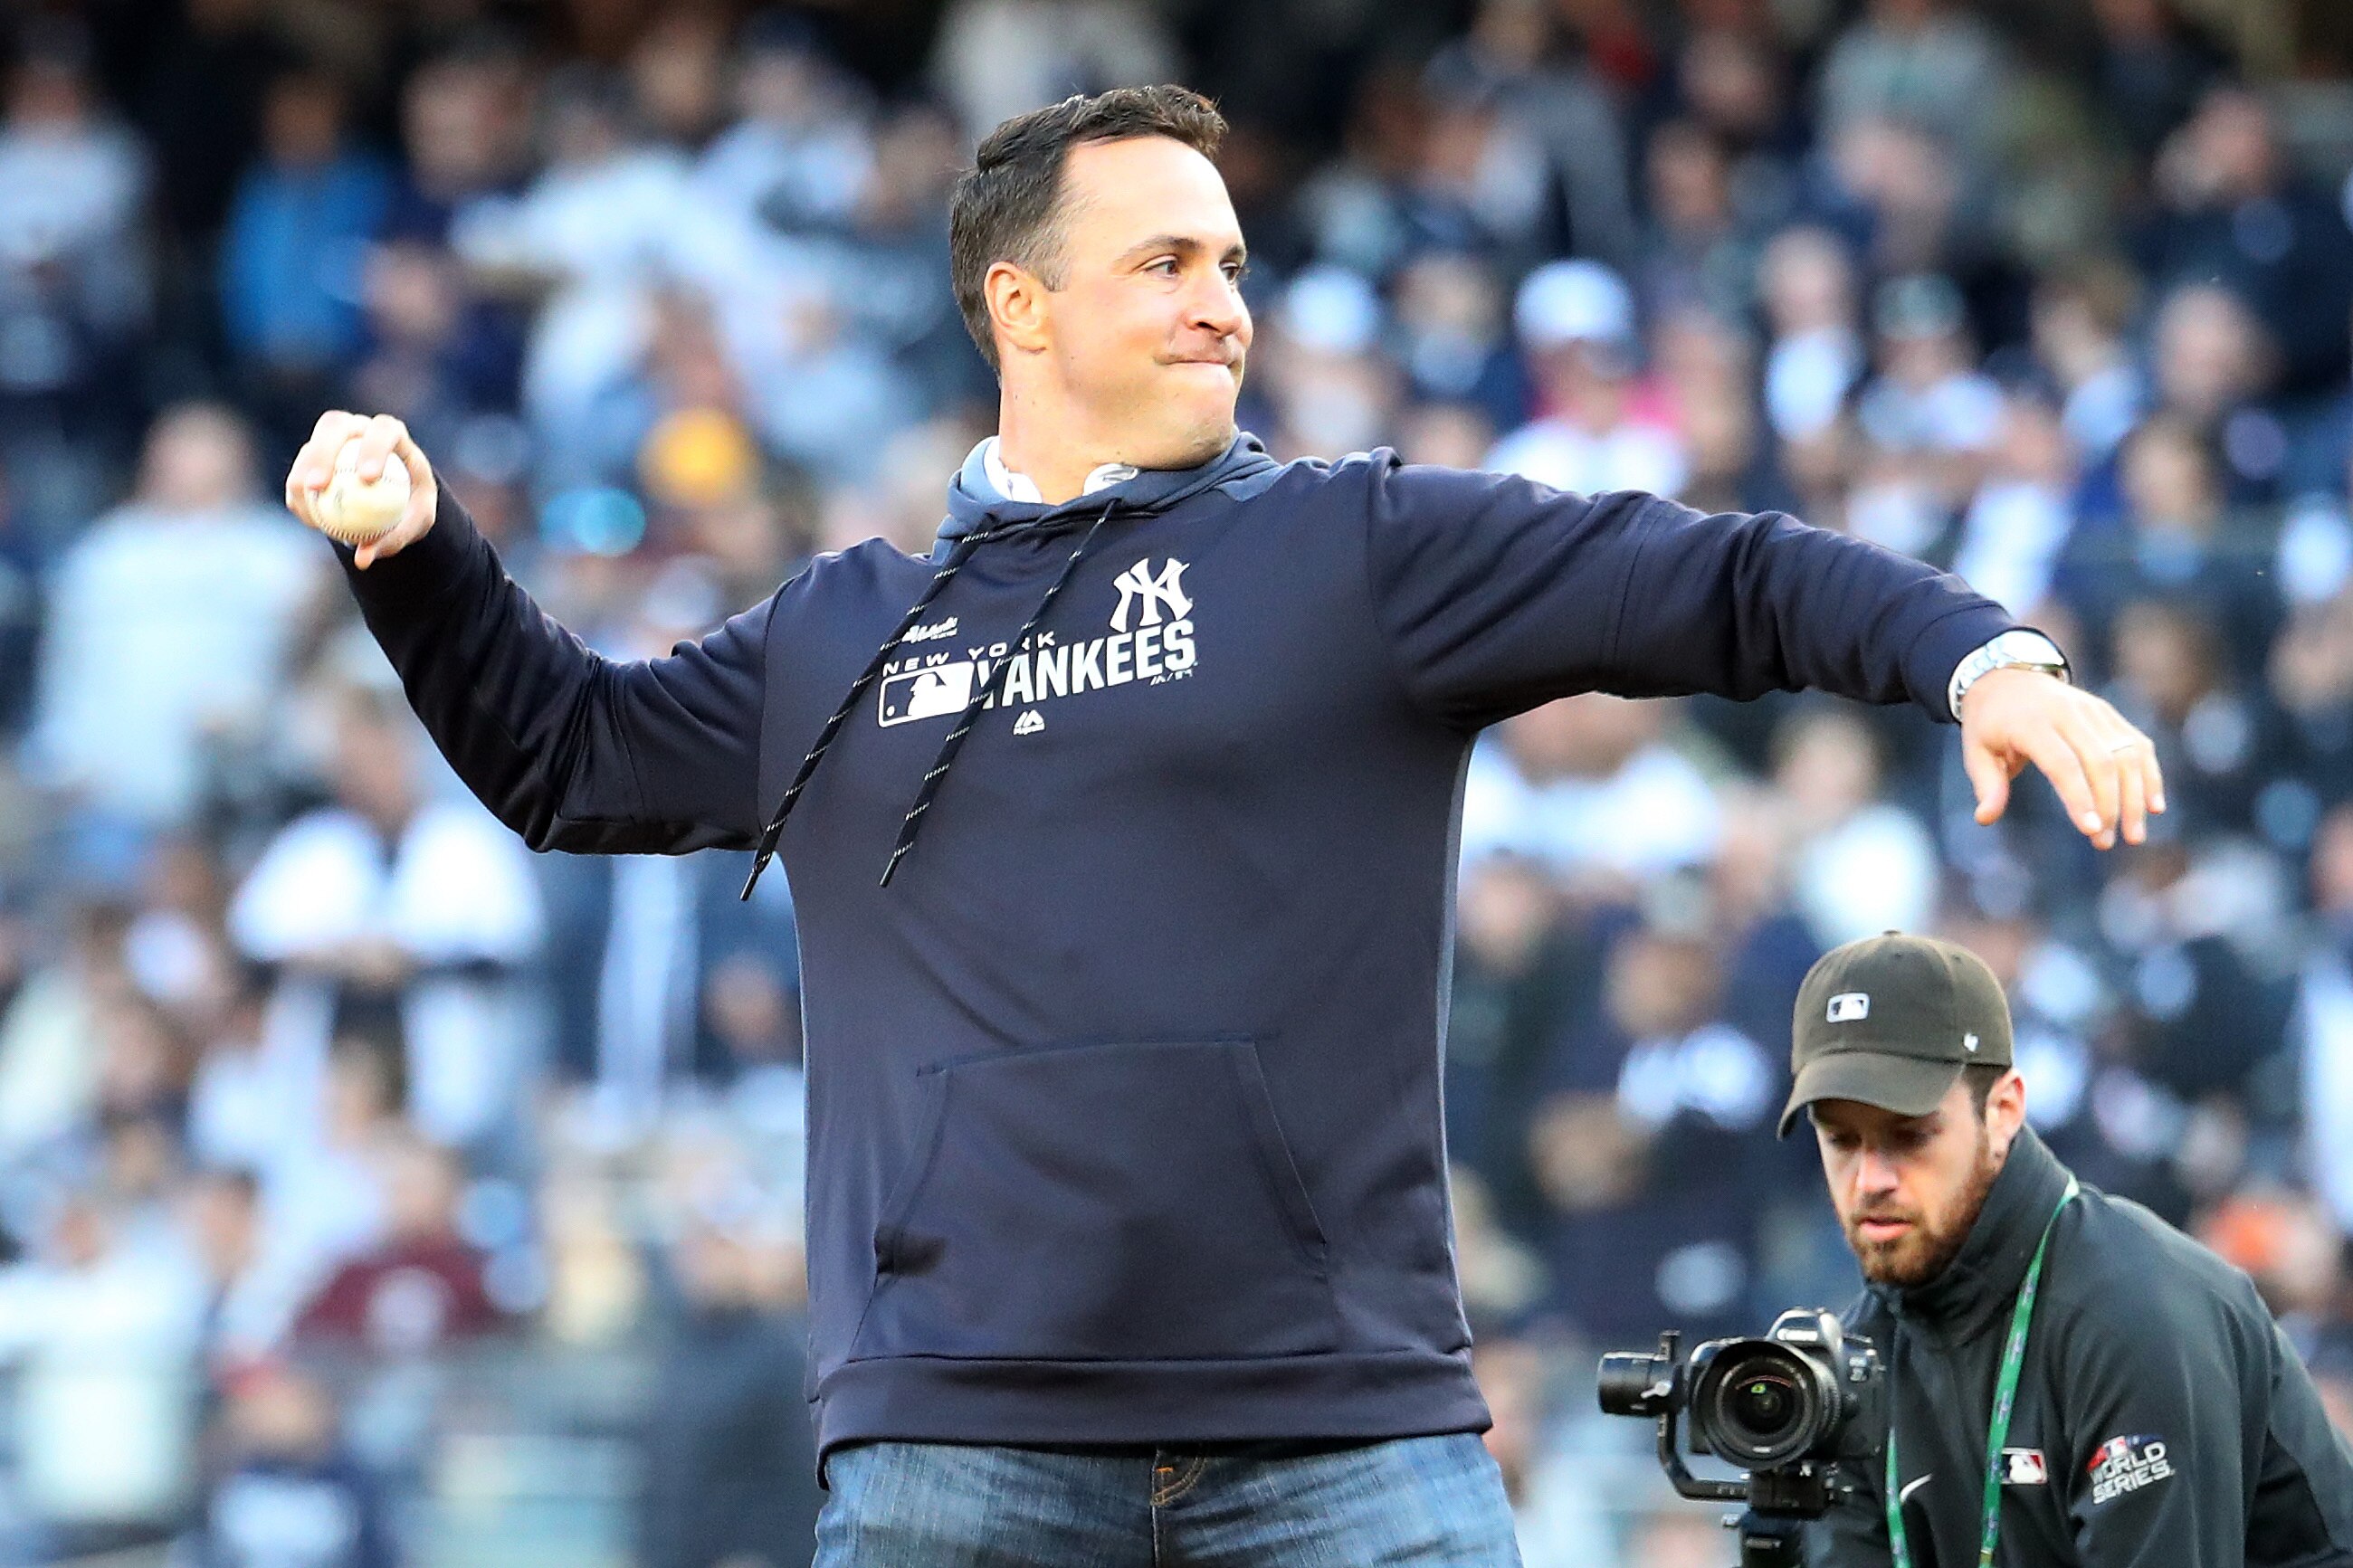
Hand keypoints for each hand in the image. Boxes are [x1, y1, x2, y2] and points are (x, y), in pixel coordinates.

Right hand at [284, 411, 438, 568]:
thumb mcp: (416, 523)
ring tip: (310, 514)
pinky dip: (300, 498)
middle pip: (334, 426)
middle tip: (317, 487)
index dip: (374, 447)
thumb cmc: (411, 506)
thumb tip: (363, 558)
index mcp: (391, 434)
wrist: (394, 498)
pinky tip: (310, 521)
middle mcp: (358, 429)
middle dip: (321, 453)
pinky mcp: (312, 459)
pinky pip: (299, 476)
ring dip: (301, 479)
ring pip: (308, 450)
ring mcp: (332, 441)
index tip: (368, 478)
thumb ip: (395, 537)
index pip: (383, 430)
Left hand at [1959, 667, 2164, 849]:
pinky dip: (2150, 775)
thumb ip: (1987, 785)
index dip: (2079, 797)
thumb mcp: (1976, 750)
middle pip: (2100, 761)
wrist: (2006, 676)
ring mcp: (2092, 710)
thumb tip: (1985, 818)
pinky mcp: (2108, 713)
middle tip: (2105, 843)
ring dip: (2135, 797)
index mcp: (2031, 722)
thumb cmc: (1990, 724)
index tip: (2091, 830)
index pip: (2062, 763)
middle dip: (2109, 805)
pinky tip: (2154, 807)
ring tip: (2132, 836)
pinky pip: (2137, 744)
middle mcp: (2067, 712)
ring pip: (2126, 754)